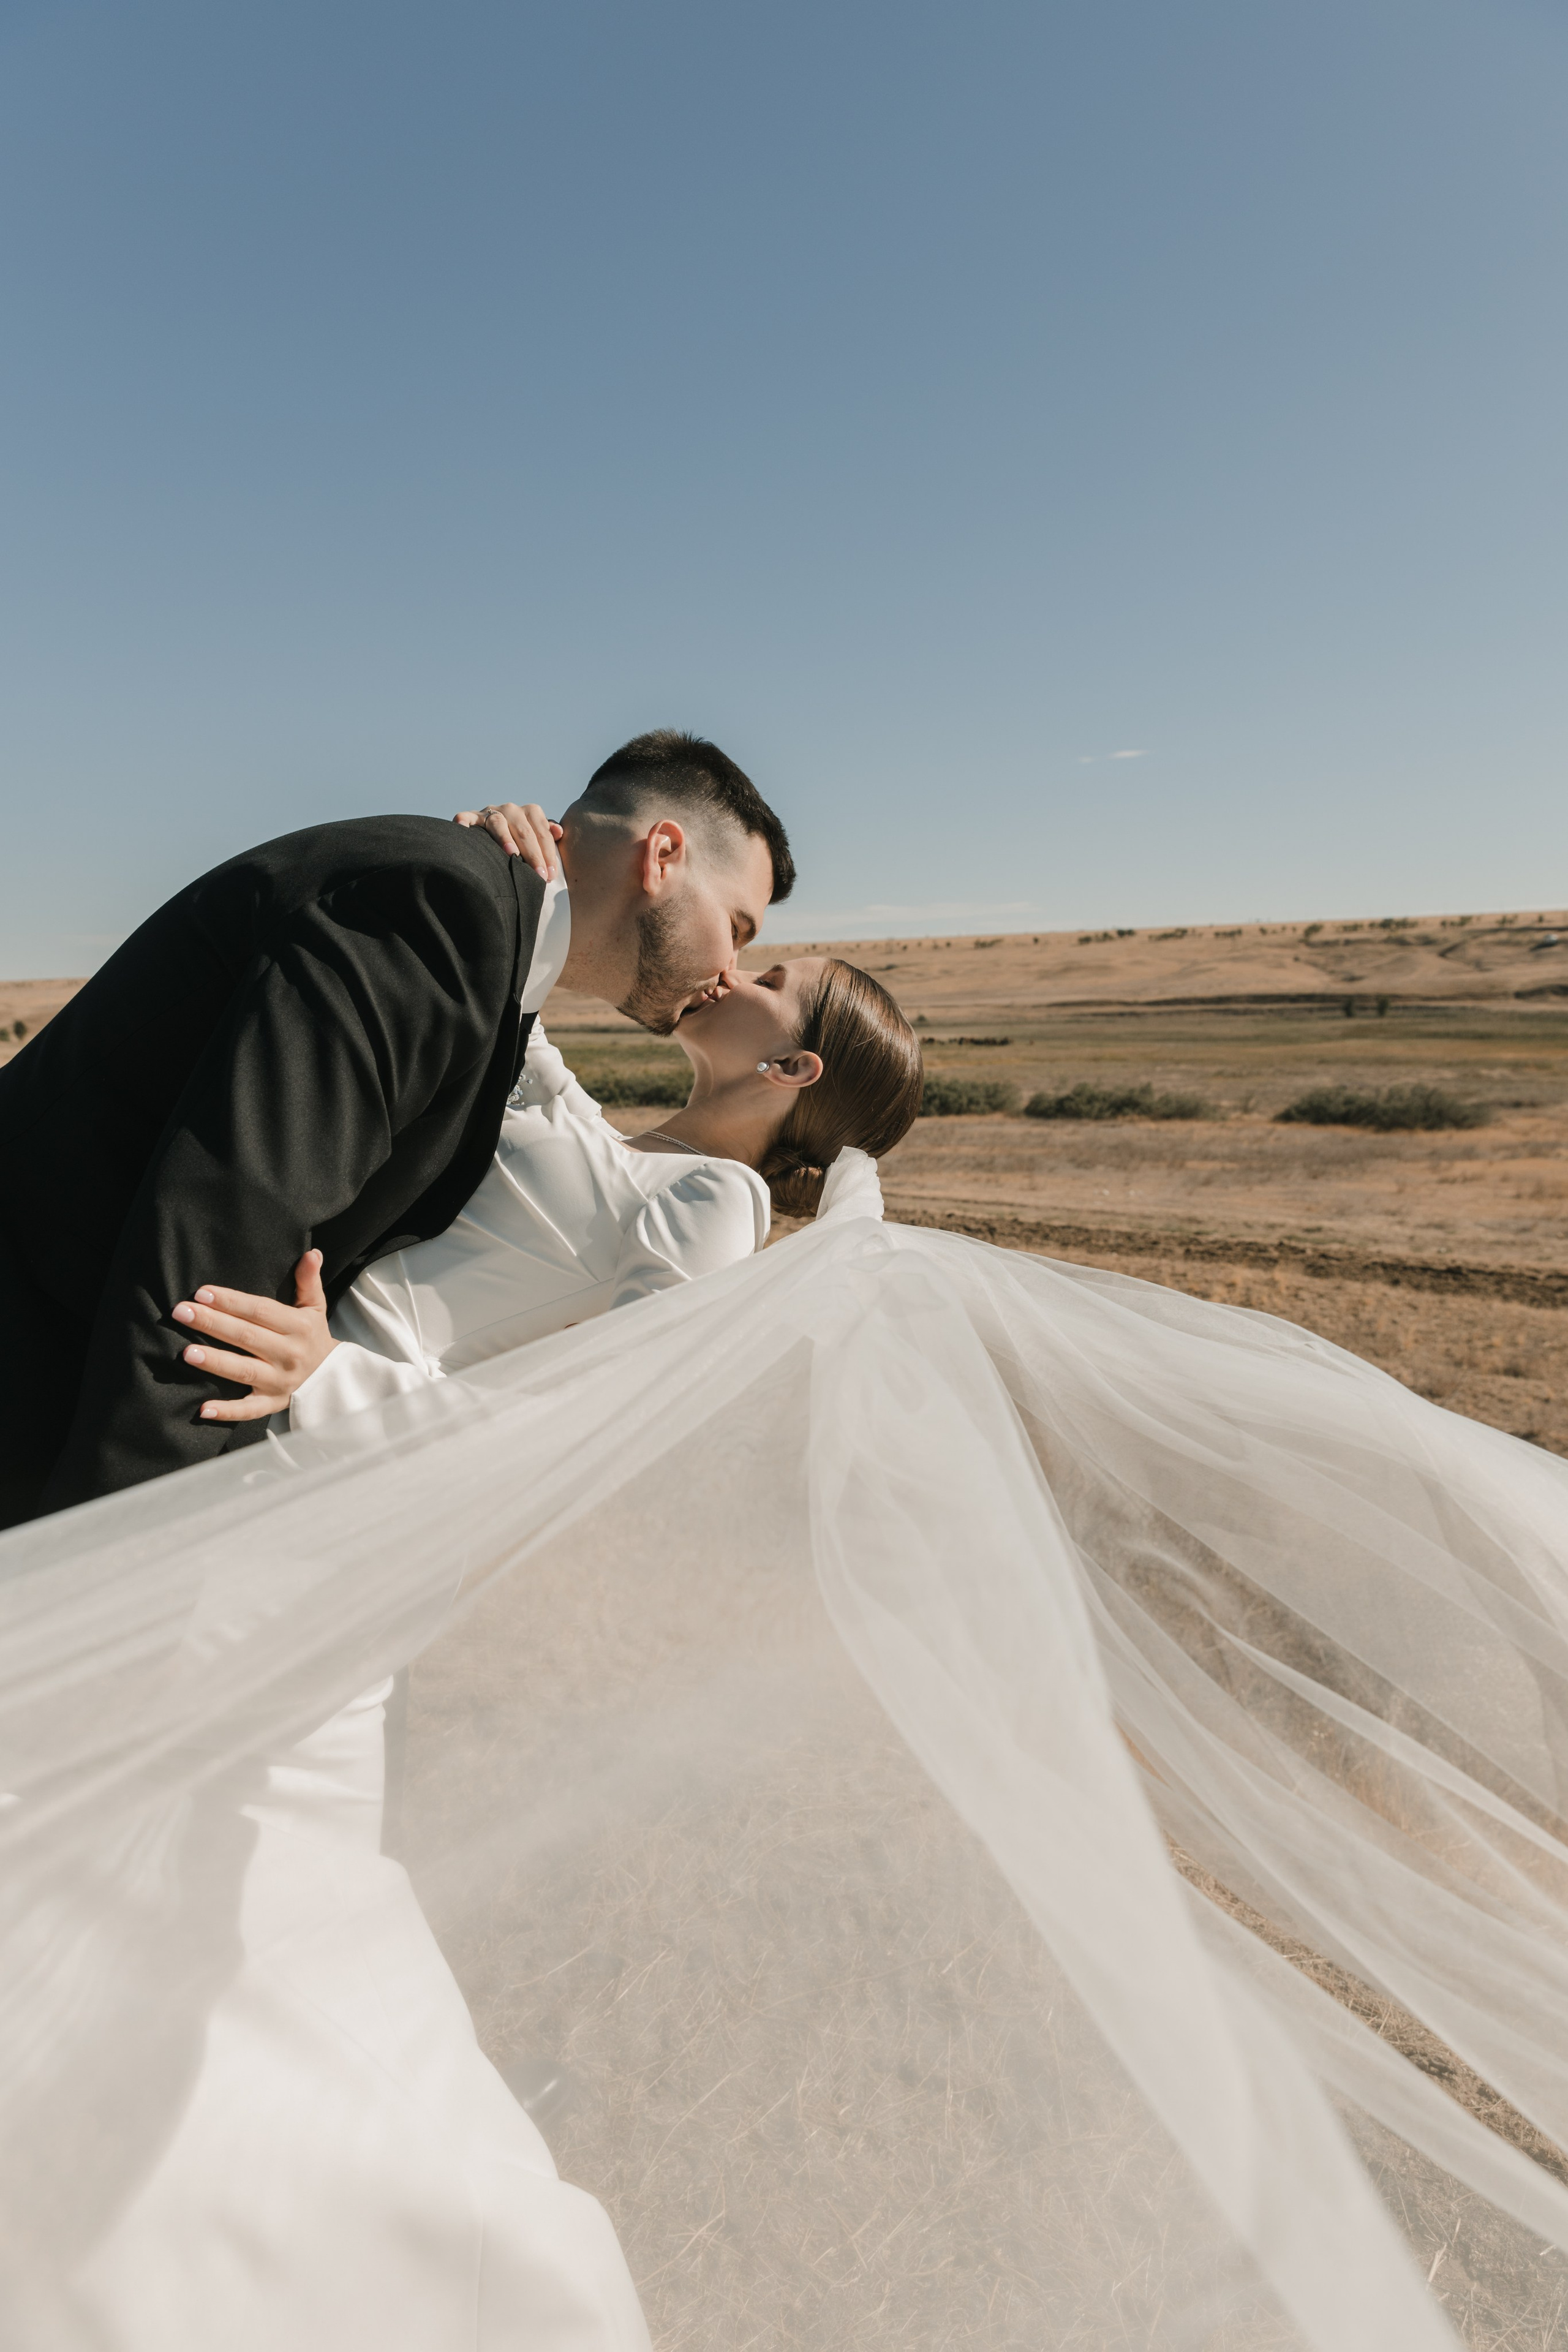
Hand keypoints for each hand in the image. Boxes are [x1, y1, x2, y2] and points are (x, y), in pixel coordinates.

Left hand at [172, 1249, 337, 1421]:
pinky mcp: (272, 1403)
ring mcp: (279, 1381)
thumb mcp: (314, 1308)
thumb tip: (312, 1253)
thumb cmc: (313, 1337)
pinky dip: (227, 1411)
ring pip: (244, 1370)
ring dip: (216, 1361)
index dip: (231, 1301)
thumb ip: (308, 1281)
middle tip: (182, 1312)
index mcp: (298, 1327)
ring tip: (186, 1352)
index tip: (202, 1292)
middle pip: (246, 1337)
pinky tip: (203, 1408)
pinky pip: (249, 1409)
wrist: (331, 1378)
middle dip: (213, 1324)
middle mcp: (289, 1354)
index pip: (260, 1311)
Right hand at [452, 801, 561, 879]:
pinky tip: (462, 829)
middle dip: (533, 854)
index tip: (550, 874)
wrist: (496, 835)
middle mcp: (510, 809)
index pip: (542, 832)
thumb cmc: (523, 842)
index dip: (548, 853)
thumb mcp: (538, 837)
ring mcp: (490, 812)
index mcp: (530, 812)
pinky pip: (465, 816)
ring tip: (511, 854)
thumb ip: (548, 836)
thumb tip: (559, 832)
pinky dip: (463, 821)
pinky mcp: (472, 817)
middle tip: (538, 876)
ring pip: (498, 823)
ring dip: (504, 838)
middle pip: (523, 830)